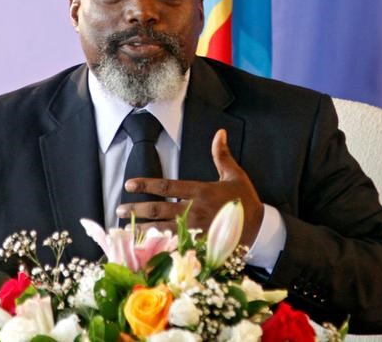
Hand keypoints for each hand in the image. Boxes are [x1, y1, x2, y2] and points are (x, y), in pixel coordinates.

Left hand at [116, 129, 264, 244]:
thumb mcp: (234, 174)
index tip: (129, 185)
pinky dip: (159, 248)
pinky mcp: (200, 246)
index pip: (167, 186)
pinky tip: (144, 249)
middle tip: (119, 210)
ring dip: (142, 230)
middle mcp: (195, 210)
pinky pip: (176, 247)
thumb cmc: (245, 200)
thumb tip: (219, 132)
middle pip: (159, 210)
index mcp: (201, 192)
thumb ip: (221, 155)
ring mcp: (197, 230)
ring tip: (124, 228)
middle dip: (137, 210)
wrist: (261, 228)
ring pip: (163, 230)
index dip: (146, 185)